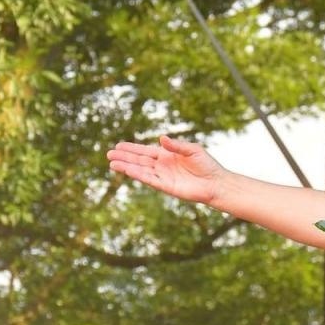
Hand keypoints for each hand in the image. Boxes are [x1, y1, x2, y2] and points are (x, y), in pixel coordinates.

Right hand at [106, 135, 225, 204]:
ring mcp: (163, 176)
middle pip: (139, 160)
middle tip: (109, 154)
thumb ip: (176, 145)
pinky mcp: (166, 186)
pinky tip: (127, 170)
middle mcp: (162, 166)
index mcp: (167, 155)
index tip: (118, 146)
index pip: (145, 151)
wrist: (215, 183)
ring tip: (112, 163)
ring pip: (141, 170)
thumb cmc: (206, 165)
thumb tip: (160, 138)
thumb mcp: (192, 150)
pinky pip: (149, 179)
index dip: (132, 148)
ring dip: (126, 166)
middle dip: (124, 157)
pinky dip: (138, 175)